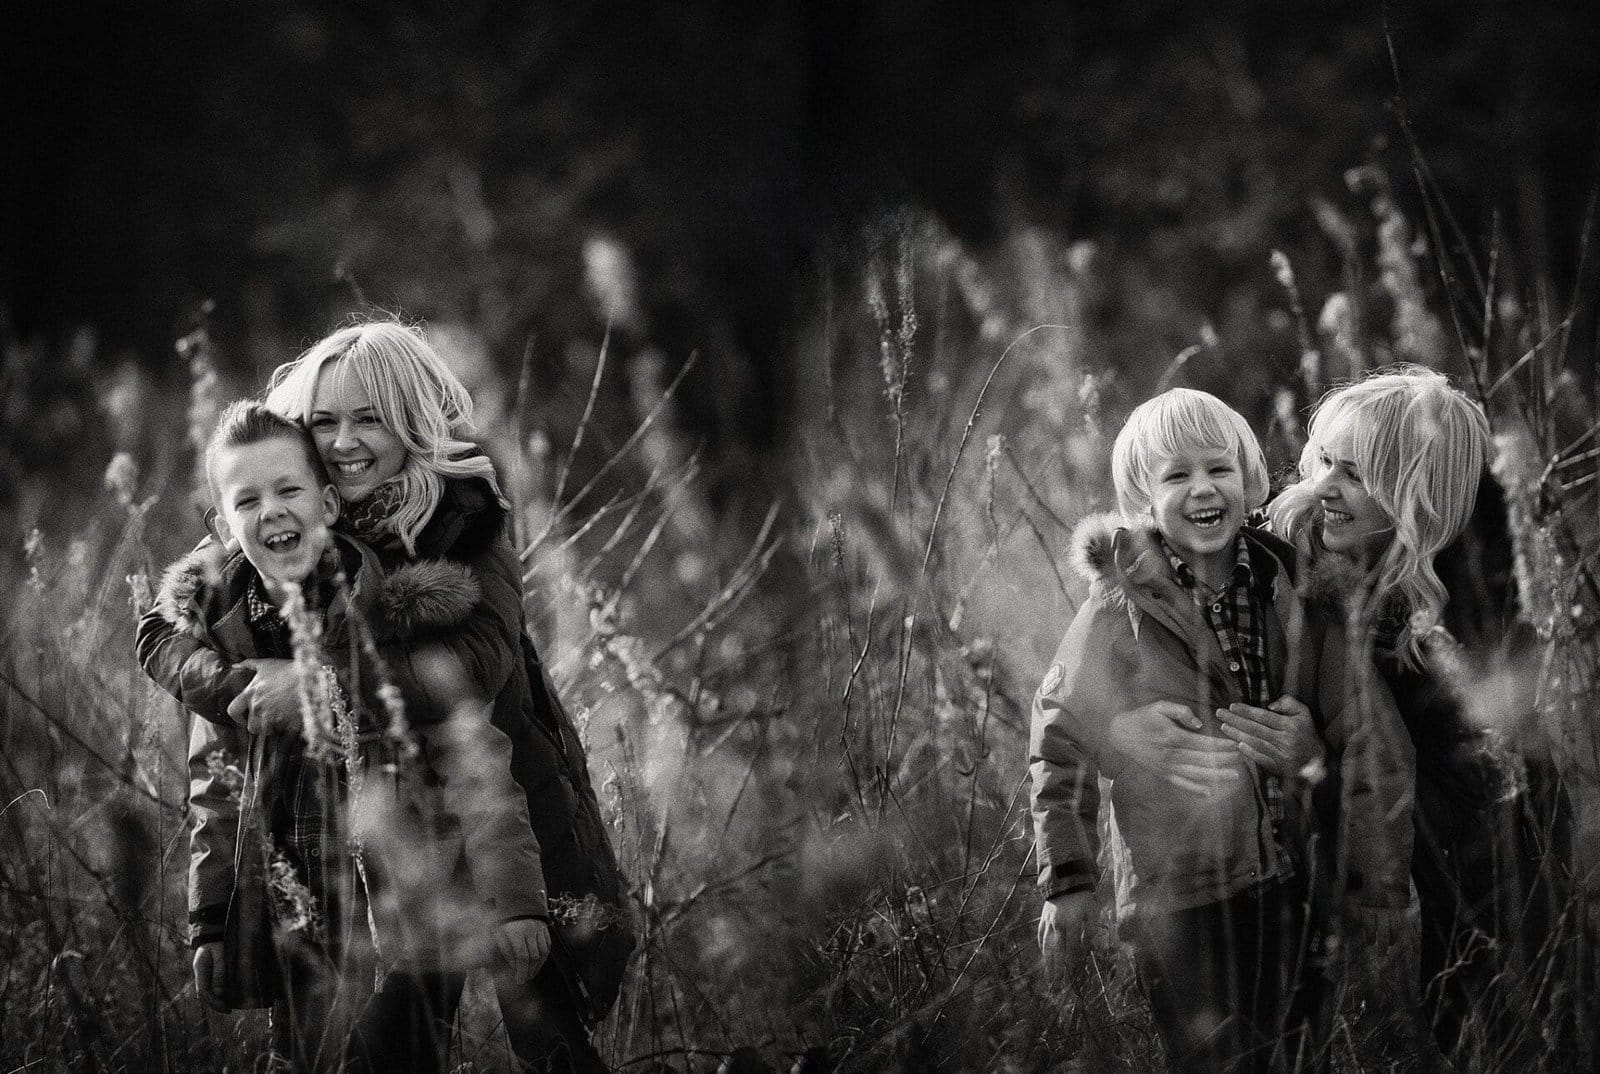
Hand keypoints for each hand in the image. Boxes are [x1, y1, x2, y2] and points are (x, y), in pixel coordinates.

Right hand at [193, 941, 225, 1009]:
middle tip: (228, 1010)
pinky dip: (219, 993)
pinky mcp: (209, 972)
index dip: (213, 1001)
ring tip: (228, 1007)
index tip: (224, 1007)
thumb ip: (220, 973)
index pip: (203, 992)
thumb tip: (219, 993)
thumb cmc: (219, 941)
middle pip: (204, 994)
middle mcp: (200, 973)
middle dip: (215, 1004)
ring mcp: (204, 973)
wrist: (215, 931)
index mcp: (200, 968)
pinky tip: (227, 997)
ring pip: (207, 991)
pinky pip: (212, 986)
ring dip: (217, 1000)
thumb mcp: (220, 954)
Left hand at [226, 658, 302, 733]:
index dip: (238, 717)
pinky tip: (292, 718)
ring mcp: (271, 717)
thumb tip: (234, 666)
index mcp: (250, 693)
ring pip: (266, 731)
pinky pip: (282, 734)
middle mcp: (258, 707)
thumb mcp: (267, 664)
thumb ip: (248, 664)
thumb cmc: (289, 670)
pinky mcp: (285, 725)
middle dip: (259, 725)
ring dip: (273, 727)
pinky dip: (286, 729)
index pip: (233, 711)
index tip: (245, 718)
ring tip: (283, 716)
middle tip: (269, 718)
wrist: (312, 678)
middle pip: (251, 726)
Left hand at [491, 917, 550, 982]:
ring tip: (530, 974)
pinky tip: (538, 963)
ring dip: (537, 966)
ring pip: (542, 952)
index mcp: (517, 932)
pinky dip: (544, 956)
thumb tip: (513, 967)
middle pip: (533, 956)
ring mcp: (539, 928)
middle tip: (524, 979)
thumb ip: (505, 951)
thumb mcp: (499, 933)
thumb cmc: (504, 919)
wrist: (515, 900)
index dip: (521, 970)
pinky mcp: (544, 927)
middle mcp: (530, 930)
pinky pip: (547, 945)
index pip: (522, 956)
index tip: (519, 980)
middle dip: (529, 971)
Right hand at [1038, 891, 1093, 979]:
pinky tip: (1043, 954)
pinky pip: (1040, 934)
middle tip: (1057, 982)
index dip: (1072, 961)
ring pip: (1046, 945)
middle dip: (1057, 967)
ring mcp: (1048, 922)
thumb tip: (1088, 947)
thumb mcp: (1092, 912)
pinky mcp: (1043, 918)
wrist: (1066, 880)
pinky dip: (1041, 946)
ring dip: (1047, 961)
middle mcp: (1058, 925)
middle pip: (1057, 950)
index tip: (1073, 974)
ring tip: (1048, 974)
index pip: (1072, 948)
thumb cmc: (1083, 898)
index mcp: (1071, 924)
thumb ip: (1090, 930)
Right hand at [1107, 700, 1242, 795]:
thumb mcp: (1160, 707)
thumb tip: (1199, 725)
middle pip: (1204, 760)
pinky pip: (1181, 784)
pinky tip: (1208, 792)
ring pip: (1197, 774)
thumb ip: (1181, 712)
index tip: (1236, 744)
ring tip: (1235, 776)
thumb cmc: (1142, 718)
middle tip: (1242, 758)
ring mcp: (1167, 767)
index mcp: (1173, 737)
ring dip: (1217, 775)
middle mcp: (1172, 755)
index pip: (1204, 744)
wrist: (1119, 734)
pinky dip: (1194, 789)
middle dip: (1225, 759)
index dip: (1222, 745)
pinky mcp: (1162, 774)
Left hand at [1216, 695, 1324, 779]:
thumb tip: (1270, 705)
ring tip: (1224, 727)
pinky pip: (1262, 758)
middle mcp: (1285, 739)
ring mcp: (1282, 754)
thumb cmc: (1307, 733)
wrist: (1318, 759)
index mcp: (1290, 725)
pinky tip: (1238, 746)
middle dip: (1236, 720)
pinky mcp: (1279, 766)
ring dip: (1238, 735)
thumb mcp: (1304, 713)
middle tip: (1220, 713)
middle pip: (1256, 728)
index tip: (1232, 706)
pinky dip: (1250, 752)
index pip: (1264, 716)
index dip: (1247, 711)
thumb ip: (1289, 703)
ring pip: (1256, 742)